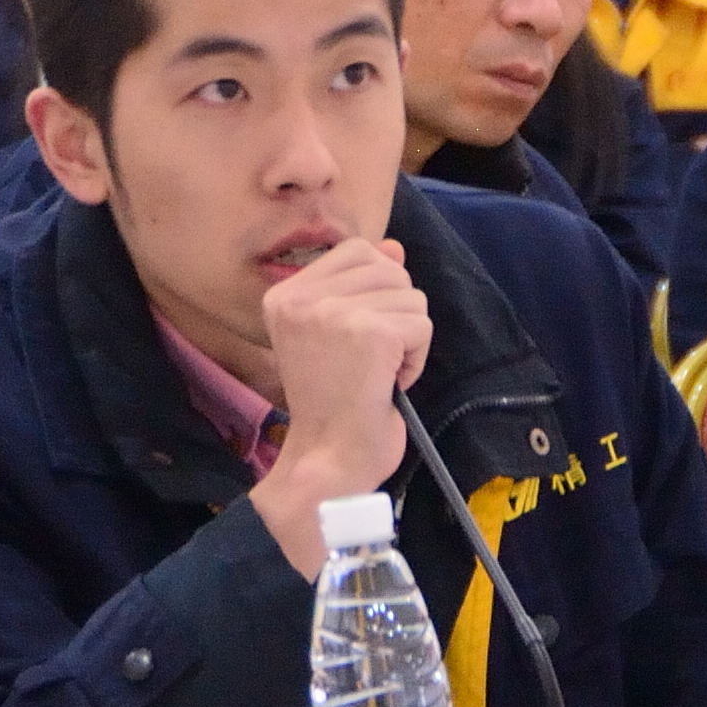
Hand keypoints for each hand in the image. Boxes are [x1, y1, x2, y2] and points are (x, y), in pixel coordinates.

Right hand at [246, 237, 431, 576]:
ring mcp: (335, 313)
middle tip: (368, 361)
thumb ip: (360, 286)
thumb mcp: (338, 334)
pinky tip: (387, 384)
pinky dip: (415, 360)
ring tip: (375, 373)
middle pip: (390, 271)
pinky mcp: (371, 334)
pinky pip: (422, 326)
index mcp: (284, 294)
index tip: (356, 339)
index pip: (358, 251)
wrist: (328, 459)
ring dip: (407, 340)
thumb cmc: (333, 405)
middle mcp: (302, 297)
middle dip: (395, 316)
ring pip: (411, 297)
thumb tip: (393, 247)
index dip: (376, 291)